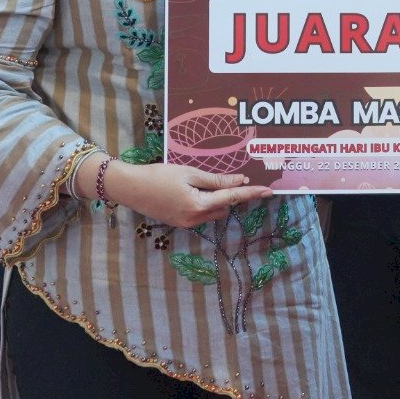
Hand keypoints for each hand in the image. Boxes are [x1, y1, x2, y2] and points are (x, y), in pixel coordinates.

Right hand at [104, 161, 272, 229]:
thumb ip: (216, 180)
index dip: (251, 193)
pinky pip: (201, 213)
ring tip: (213, 181)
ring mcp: (187, 224)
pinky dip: (206, 203)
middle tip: (239, 176)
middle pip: (224, 207)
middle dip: (232, 194)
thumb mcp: (189, 173)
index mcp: (199, 206)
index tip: (269, 190)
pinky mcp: (179, 223)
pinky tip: (198, 189)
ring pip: (213, 212)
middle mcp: (195, 219)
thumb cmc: (158, 176)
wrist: (130, 188)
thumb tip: (240, 180)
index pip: (232, 198)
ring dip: (219, 200)